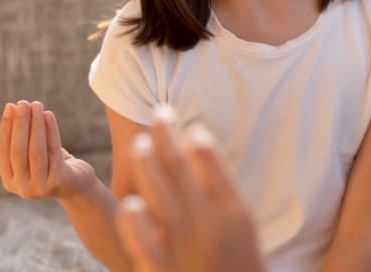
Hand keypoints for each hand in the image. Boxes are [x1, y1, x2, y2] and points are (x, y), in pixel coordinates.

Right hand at [0, 100, 96, 199]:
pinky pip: (53, 150)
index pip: (2, 151)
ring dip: (35, 125)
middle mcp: (22, 187)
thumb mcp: (33, 154)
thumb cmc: (53, 164)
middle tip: (22, 103)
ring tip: (36, 105)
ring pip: (35, 150)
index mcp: (10, 180)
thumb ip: (22, 139)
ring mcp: (40, 186)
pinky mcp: (58, 180)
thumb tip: (14, 107)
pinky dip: (51, 130)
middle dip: (20, 124)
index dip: (5, 127)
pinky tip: (49, 115)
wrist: (78, 185)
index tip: (9, 106)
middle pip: (17, 150)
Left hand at [115, 107, 264, 271]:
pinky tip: (130, 205)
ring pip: (164, 199)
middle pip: (182, 173)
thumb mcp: (240, 223)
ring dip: (150, 168)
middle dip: (165, 140)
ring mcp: (187, 249)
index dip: (191, 137)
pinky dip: (139, 225)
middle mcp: (211, 225)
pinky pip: (149, 246)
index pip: (209, 163)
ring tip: (137, 145)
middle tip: (155, 115)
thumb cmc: (238, 263)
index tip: (178, 118)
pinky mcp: (165, 271)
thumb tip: (197, 141)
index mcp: (233, 211)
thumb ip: (219, 185)